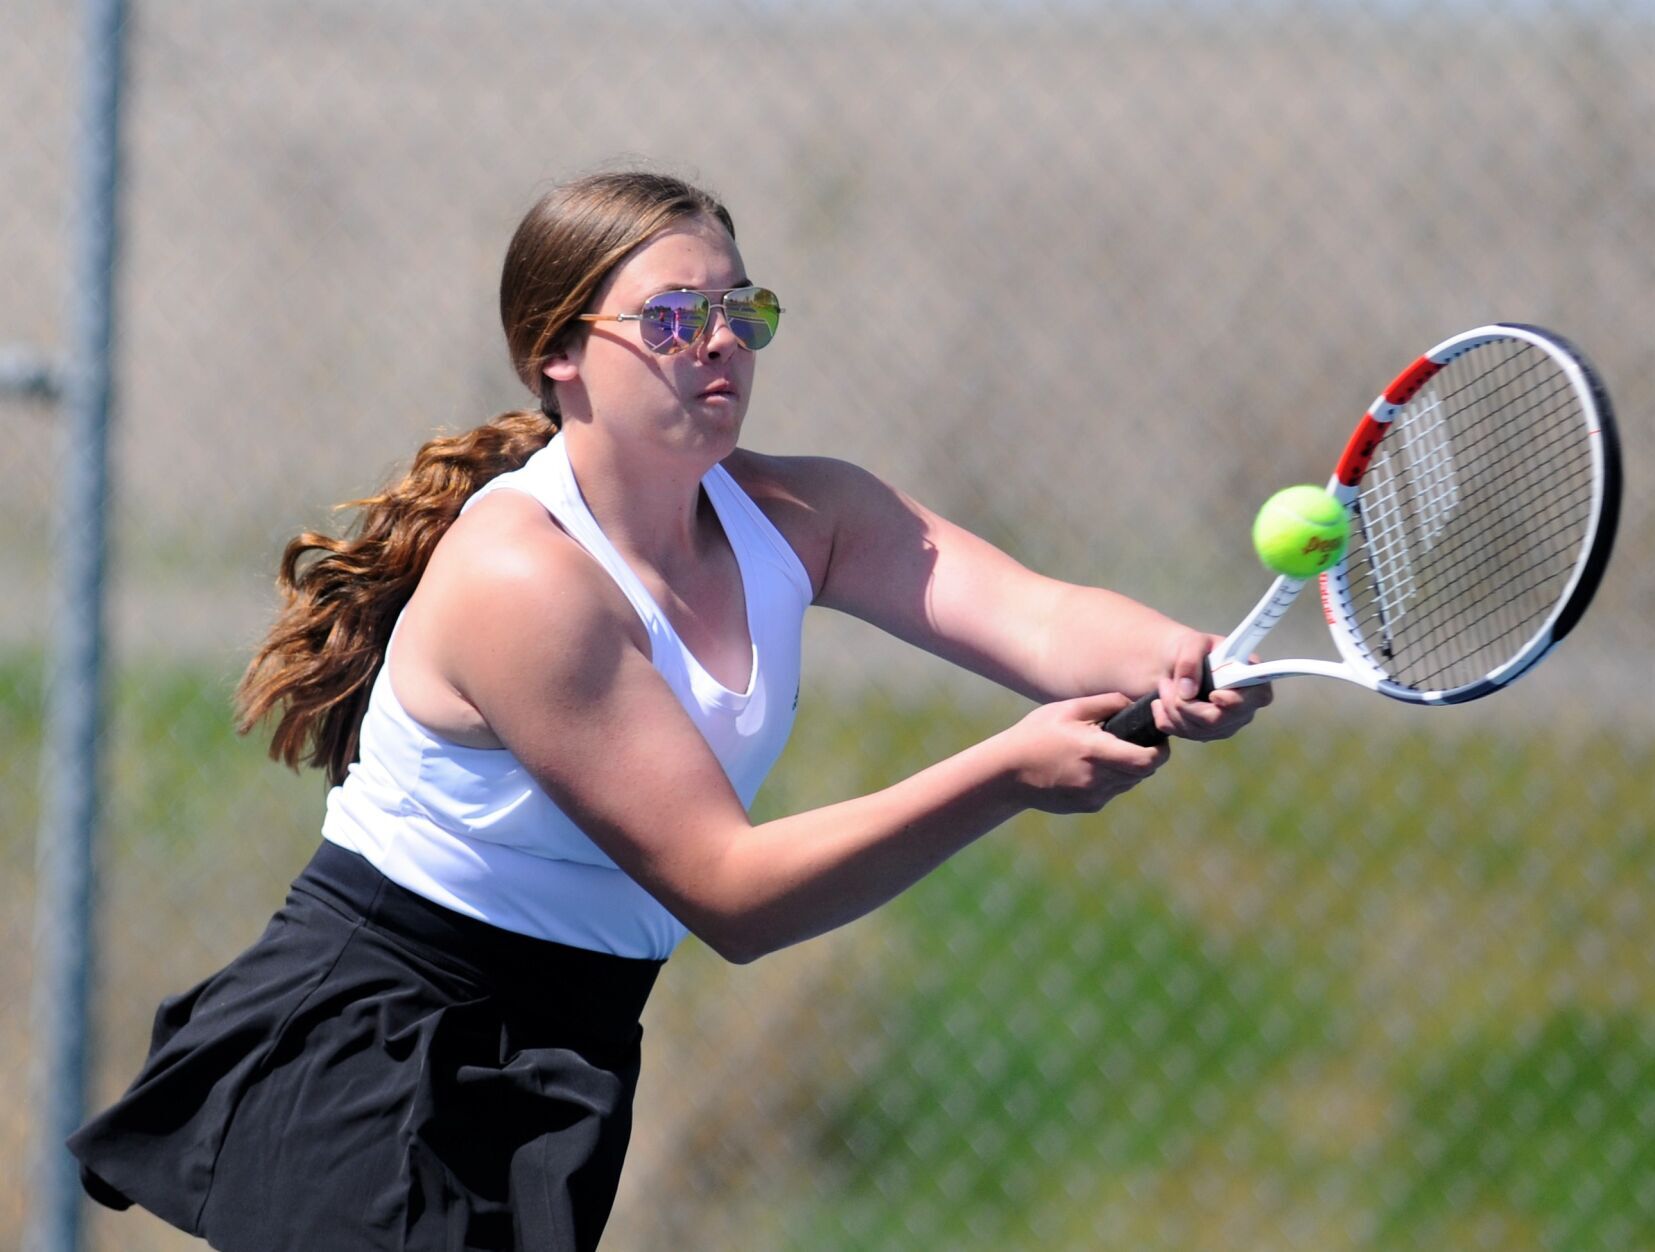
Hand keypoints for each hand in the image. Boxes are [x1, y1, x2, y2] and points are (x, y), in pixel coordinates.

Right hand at [1005, 693, 1170, 813]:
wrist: (1007, 772)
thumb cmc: (1037, 734)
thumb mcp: (1069, 708)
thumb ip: (1108, 703)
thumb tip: (1137, 703)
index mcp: (1096, 751)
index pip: (1148, 760)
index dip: (1161, 750)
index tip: (1158, 738)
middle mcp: (1098, 778)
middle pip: (1143, 772)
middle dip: (1145, 756)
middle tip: (1134, 739)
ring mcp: (1093, 796)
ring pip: (1129, 783)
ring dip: (1128, 768)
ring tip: (1106, 751)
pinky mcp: (1088, 807)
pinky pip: (1112, 792)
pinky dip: (1111, 779)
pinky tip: (1088, 766)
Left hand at [1152, 630, 1271, 740]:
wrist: (1180, 663)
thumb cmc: (1195, 649)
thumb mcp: (1192, 643)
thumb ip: (1191, 660)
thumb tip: (1187, 692)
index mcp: (1252, 679)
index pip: (1258, 697)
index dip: (1236, 701)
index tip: (1215, 695)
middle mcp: (1244, 707)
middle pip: (1218, 720)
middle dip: (1186, 704)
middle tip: (1166, 682)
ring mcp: (1226, 724)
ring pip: (1197, 730)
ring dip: (1171, 707)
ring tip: (1164, 684)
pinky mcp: (1206, 733)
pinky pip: (1183, 734)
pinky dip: (1165, 718)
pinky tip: (1160, 702)